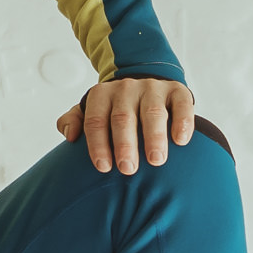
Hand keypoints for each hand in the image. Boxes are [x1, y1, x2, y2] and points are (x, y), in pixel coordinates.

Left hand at [58, 77, 195, 174]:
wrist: (145, 83)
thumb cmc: (115, 108)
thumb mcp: (91, 110)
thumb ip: (74, 120)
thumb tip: (70, 136)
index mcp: (102, 95)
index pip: (95, 120)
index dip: (98, 144)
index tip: (103, 167)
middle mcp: (125, 89)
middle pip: (122, 118)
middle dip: (124, 144)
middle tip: (128, 169)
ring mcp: (152, 88)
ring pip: (152, 112)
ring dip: (154, 137)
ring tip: (156, 160)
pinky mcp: (177, 90)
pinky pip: (181, 104)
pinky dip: (182, 122)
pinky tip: (181, 140)